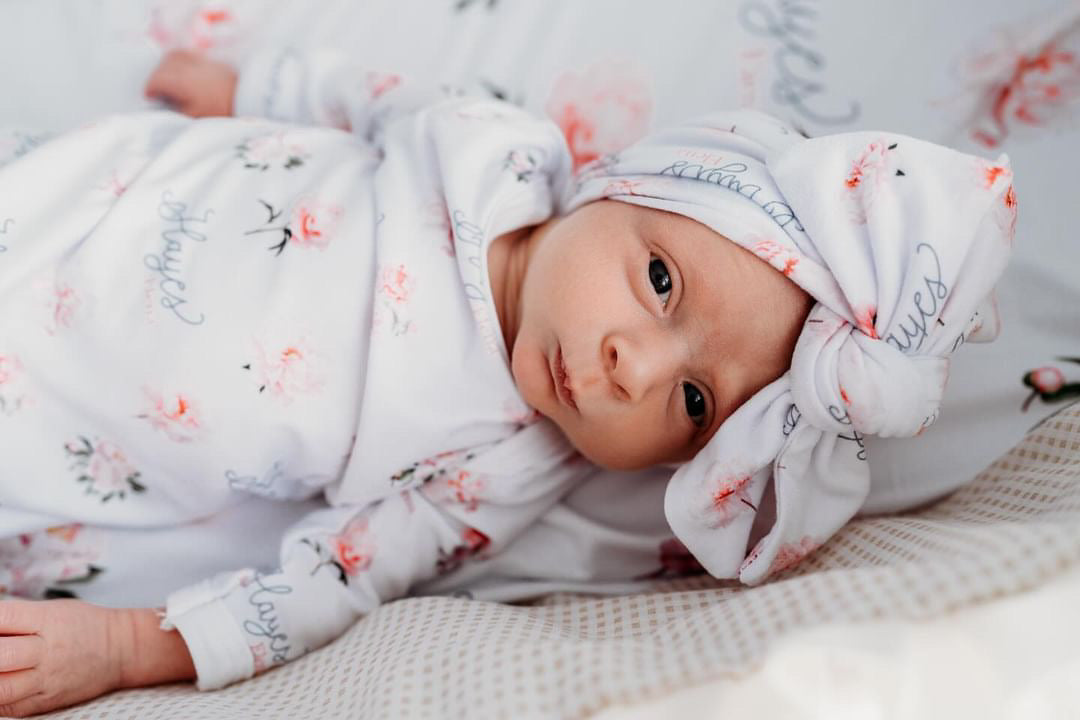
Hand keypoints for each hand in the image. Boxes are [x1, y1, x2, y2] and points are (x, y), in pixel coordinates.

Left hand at [0, 600, 193, 715]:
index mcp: (48, 620)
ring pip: (1, 689)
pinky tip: (0, 686)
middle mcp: (46, 651)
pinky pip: (9, 707)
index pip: (3, 618)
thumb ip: (15, 620)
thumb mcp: (52, 610)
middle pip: (0, 656)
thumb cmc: (84, 626)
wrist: (122, 650)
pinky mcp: (45, 702)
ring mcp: (46, 679)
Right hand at [145, 49, 237, 116]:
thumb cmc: (221, 110)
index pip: (155, 80)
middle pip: (162, 66)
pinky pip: (189, 54)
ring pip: (174, 55)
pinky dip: (181, 61)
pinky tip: (185, 72)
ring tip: (168, 79)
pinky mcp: (211, 60)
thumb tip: (163, 108)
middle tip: (158, 91)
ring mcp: (200, 61)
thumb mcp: (195, 117)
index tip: (151, 99)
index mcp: (180, 81)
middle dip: (156, 78)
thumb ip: (175, 111)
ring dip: (166, 66)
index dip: (149, 90)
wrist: (249, 98)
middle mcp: (187, 67)